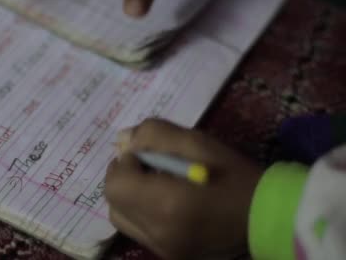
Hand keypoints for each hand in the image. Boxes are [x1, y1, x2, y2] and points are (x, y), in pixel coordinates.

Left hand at [105, 119, 263, 259]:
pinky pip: (139, 231)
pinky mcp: (169, 257)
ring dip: (130, 197)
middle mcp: (159, 233)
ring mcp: (163, 250)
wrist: (270, 218)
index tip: (147, 155)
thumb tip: (124, 140)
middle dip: (125, 178)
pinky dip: (143, 213)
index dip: (125, 163)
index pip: (115, 183)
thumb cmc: (236, 175)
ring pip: (122, 218)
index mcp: (167, 204)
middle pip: (113, 202)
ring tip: (159, 185)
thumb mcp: (198, 142)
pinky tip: (168, 203)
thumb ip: (154, 134)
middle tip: (150, 167)